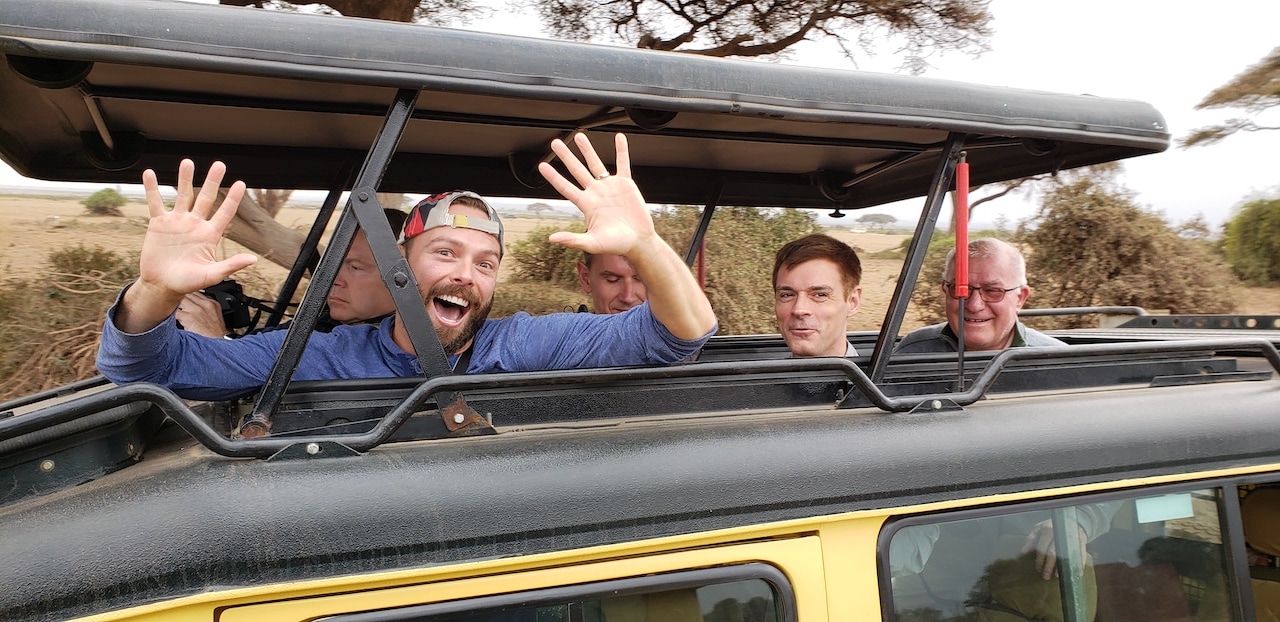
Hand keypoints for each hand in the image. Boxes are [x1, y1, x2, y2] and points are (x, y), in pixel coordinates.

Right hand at [116, 160, 255, 333]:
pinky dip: (152, 189)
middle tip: (219, 164)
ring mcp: (177, 222)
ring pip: (183, 195)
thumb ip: (231, 265)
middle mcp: (195, 224)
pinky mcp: (159, 224)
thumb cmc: (188, 282)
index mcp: (210, 234)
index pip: (225, 212)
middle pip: (206, 198)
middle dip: (212, 181)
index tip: (241, 183)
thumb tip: (253, 260)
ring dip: (185, 179)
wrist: (162, 285)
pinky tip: (150, 174)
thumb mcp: (212, 275)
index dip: (233, 199)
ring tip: (187, 162)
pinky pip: (156, 202)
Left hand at [537, 133, 654, 256]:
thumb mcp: (592, 243)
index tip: (542, 166)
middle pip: (577, 170)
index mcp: (586, 204)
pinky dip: (621, 150)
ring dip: (587, 150)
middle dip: (566, 156)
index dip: (553, 177)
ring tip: (579, 136)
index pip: (565, 187)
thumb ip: (572, 239)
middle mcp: (595, 192)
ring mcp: (610, 187)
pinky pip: (623, 163)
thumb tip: (552, 239)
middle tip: (556, 143)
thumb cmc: (616, 245)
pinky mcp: (626, 184)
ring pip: (596, 163)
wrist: (638, 242)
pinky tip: (619, 138)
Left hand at [1021, 519, 1089, 579]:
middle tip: (1045, 576)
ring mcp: (1071, 538)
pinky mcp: (1081, 542)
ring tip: (1058, 576)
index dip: (1039, 560)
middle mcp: (1059, 534)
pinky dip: (1079, 565)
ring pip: (1066, 555)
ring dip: (1062, 567)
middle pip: (1053, 553)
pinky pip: (1081, 555)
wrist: (1072, 520)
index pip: (1042, 548)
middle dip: (1048, 566)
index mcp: (1048, 530)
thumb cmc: (1053, 527)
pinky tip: (1077, 573)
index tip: (1038, 569)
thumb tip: (1023, 551)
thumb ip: (1031, 539)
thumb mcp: (1039, 528)